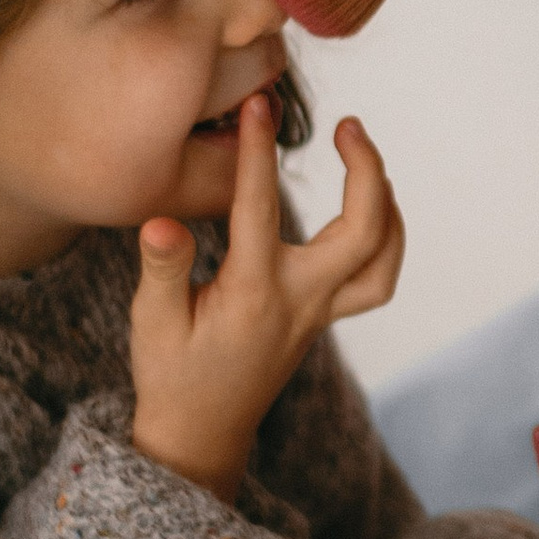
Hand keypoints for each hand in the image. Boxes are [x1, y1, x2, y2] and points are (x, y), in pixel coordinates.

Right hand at [130, 95, 403, 500]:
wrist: (202, 433)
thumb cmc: (171, 375)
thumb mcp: (152, 323)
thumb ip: (164, 270)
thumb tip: (162, 223)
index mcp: (254, 293)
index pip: (260, 208)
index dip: (260, 152)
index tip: (259, 104)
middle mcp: (300, 301)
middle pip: (363, 233)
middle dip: (366, 171)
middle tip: (347, 124)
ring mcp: (319, 313)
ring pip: (384, 259)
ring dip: (386, 202)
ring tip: (361, 154)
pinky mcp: (324, 318)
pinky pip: (377, 278)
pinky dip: (386, 237)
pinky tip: (368, 205)